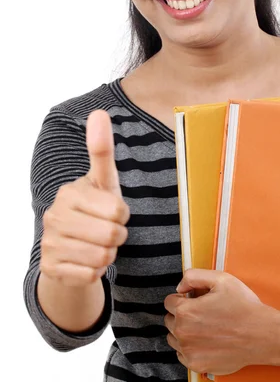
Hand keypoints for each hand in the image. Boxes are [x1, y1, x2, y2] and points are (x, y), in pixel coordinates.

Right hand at [40, 109, 129, 286]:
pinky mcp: (50, 268)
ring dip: (108, 254)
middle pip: (112, 235)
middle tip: (107, 231)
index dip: (123, 214)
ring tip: (97, 244)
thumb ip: (101, 149)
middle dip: (117, 236)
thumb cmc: (94, 209)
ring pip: (103, 257)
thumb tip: (99, 112)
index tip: (113, 211)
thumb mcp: (103, 181)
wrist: (70, 248)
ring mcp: (49, 243)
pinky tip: (86, 261)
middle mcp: (54, 216)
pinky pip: (91, 275)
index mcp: (70, 192)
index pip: (118, 210)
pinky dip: (95, 271)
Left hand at [164, 269, 279, 374]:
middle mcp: (183, 333)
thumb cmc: (244, 307)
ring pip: (174, 338)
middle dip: (181, 314)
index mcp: (186, 311)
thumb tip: (180, 286)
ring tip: (204, 326)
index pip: (169, 302)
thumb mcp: (221, 278)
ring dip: (183, 331)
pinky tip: (206, 340)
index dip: (182, 297)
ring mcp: (189, 352)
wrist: (263, 335)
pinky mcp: (197, 365)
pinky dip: (190, 347)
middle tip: (201, 312)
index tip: (193, 299)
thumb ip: (193, 276)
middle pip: (169, 320)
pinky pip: (182, 354)